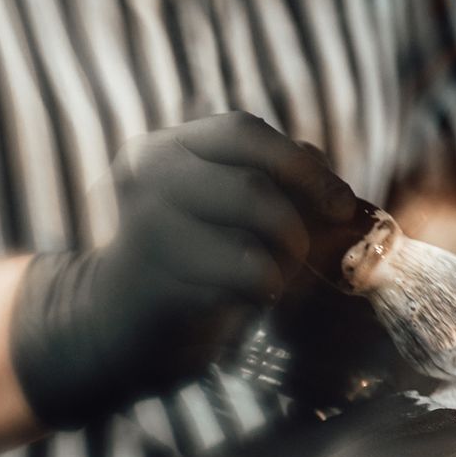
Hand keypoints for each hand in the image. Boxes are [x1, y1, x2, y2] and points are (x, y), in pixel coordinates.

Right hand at [9, 112, 361, 428]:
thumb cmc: (189, 259)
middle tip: (299, 255)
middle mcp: (149, 178)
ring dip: (284, 263)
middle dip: (295, 226)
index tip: (340, 205)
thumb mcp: (224, 208)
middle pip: (254, 187)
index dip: (302, 166)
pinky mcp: (157, 286)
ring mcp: (147, 231)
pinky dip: (262, 293)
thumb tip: (336, 195)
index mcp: (167, 148)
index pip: (243, 131)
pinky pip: (242, 282)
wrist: (116, 325)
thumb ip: (277, 184)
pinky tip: (246, 301)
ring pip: (254, 236)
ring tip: (272, 278)